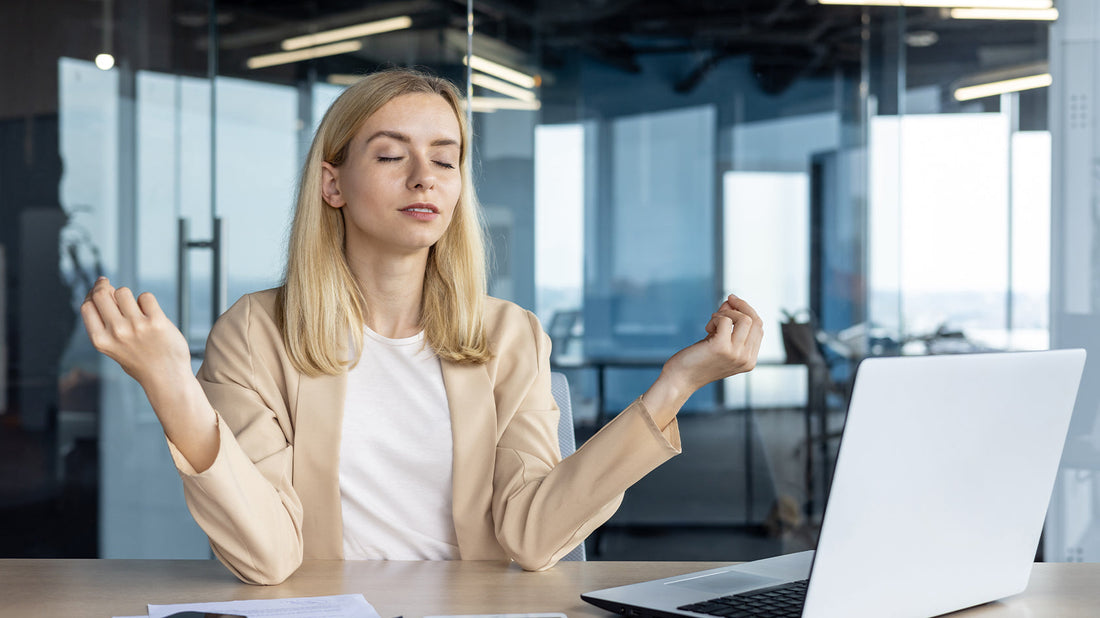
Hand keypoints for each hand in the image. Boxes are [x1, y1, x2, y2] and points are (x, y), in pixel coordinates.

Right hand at [81, 277, 192, 393]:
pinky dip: (148, 302)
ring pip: (123, 292)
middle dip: (104, 285)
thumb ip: (106, 323)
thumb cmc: (140, 360)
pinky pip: (146, 297)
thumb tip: (105, 288)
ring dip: (129, 297)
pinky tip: (152, 314)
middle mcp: (116, 332)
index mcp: (101, 341)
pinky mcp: (157, 321)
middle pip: (101, 294)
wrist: (167, 378)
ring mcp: (136, 326)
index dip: (91, 295)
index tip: (99, 290)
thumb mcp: (113, 347)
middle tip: (108, 283)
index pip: (86, 307)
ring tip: (137, 310)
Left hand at [658, 294, 763, 396]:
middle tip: (728, 300)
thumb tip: (732, 301)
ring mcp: (736, 354)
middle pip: (756, 321)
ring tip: (712, 323)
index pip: (759, 328)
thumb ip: (730, 324)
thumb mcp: (720, 341)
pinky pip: (725, 320)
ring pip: (744, 319)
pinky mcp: (721, 347)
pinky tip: (707, 329)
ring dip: (726, 313)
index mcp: (750, 360)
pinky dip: (715, 318)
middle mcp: (746, 359)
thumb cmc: (698, 360)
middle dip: (741, 306)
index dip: (747, 311)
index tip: (733, 304)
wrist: (681, 379)